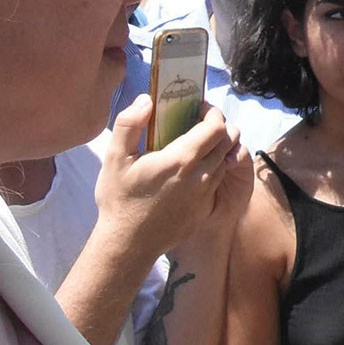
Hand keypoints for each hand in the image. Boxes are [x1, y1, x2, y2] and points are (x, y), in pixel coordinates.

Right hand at [96, 97, 248, 266]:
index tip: (199, 109)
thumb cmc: (119, 200)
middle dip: (219, 127)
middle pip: (228, 141)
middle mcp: (201, 176)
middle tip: (199, 124)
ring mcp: (206, 194)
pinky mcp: (205, 208)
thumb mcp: (115, 158)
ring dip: (216, 148)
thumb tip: (147, 100)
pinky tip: (190, 171)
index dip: (212, 113)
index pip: (217, 127)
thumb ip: (130, 124)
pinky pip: (217, 181)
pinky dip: (212, 169)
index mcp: (182, 159)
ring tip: (195, 145)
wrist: (128, 244)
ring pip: (224, 161)